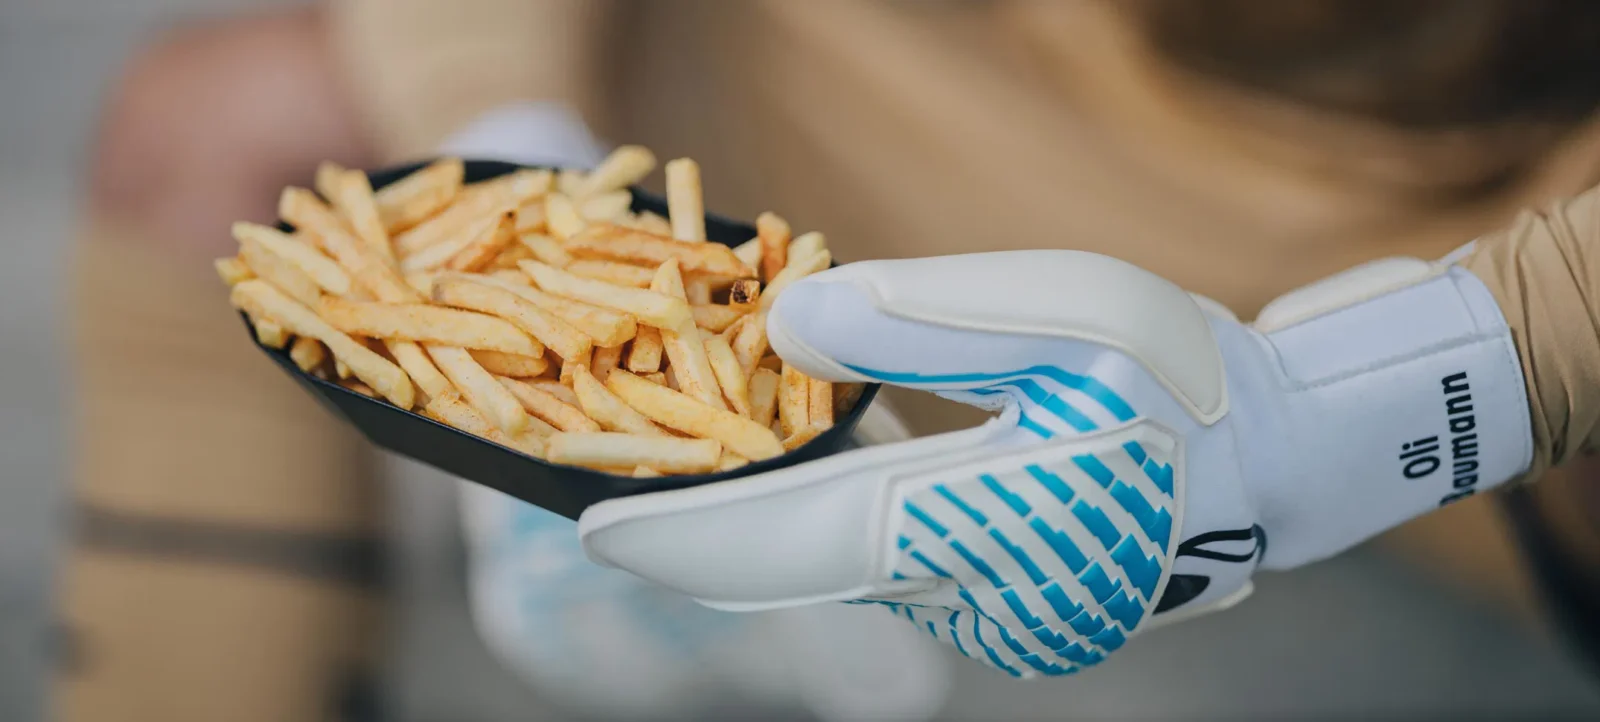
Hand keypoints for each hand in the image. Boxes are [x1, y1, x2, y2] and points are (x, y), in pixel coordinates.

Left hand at [578, 249, 1533, 677]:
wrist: (1285, 452)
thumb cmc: (1187, 373)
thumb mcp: (1063, 312)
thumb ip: (922, 320)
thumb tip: (790, 334)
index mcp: (985, 524)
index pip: (795, 543)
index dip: (688, 539)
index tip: (592, 529)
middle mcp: (979, 594)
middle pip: (803, 569)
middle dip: (710, 542)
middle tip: (622, 509)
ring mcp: (1001, 611)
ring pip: (848, 571)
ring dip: (775, 531)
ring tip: (704, 484)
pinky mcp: (1020, 602)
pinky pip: (895, 570)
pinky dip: (838, 533)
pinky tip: (817, 487)